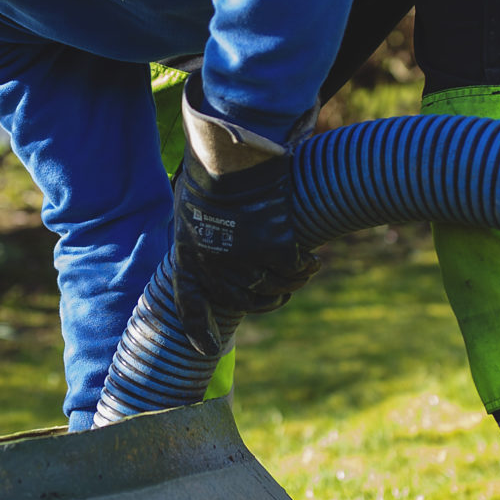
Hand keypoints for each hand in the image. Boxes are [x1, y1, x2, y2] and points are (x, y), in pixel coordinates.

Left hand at [170, 79, 320, 357]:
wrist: (230, 147)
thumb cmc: (212, 167)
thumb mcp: (193, 203)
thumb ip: (204, 231)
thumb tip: (218, 249)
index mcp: (188, 253)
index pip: (188, 304)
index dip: (198, 330)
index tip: (207, 352)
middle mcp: (213, 263)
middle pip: (242, 301)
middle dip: (264, 300)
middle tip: (279, 293)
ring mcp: (243, 257)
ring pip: (271, 289)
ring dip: (287, 285)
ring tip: (300, 272)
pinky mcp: (272, 246)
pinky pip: (293, 271)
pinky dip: (304, 270)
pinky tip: (311, 260)